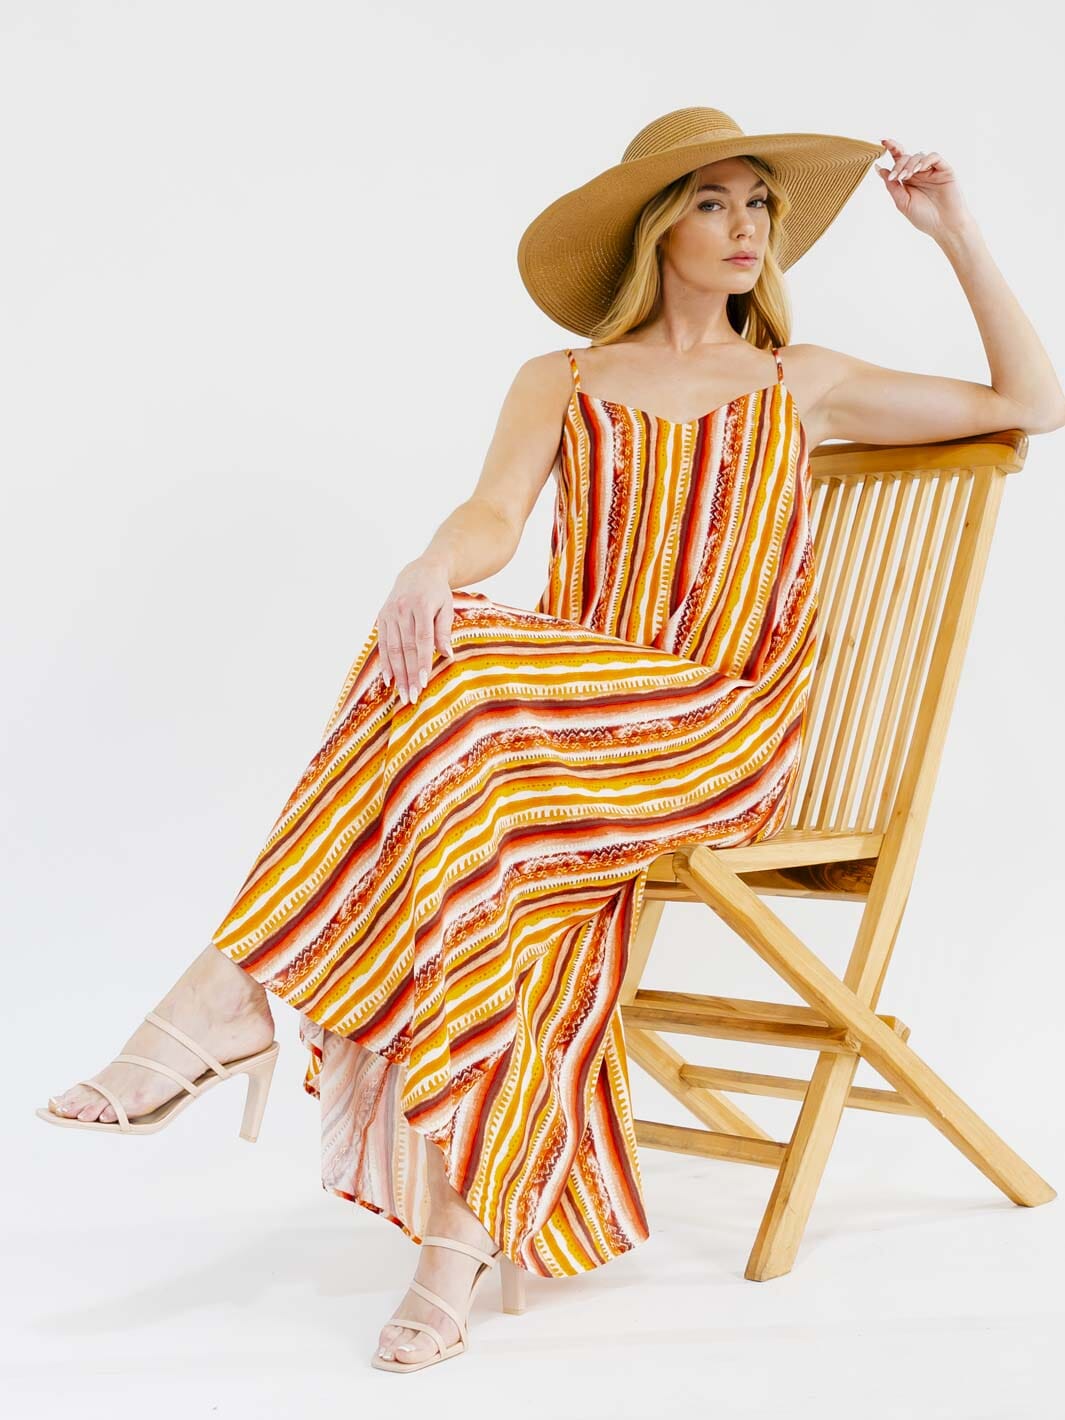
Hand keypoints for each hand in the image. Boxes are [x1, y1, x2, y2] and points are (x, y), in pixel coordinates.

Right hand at [375, 557, 453, 704]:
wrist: (418, 572)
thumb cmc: (437, 593)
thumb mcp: (446, 607)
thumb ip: (444, 630)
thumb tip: (446, 655)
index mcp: (420, 606)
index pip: (421, 639)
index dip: (422, 662)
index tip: (423, 682)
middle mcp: (401, 609)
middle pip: (405, 648)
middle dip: (409, 674)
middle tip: (412, 696)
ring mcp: (389, 614)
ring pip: (392, 649)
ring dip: (397, 674)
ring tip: (403, 693)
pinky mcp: (381, 617)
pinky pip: (383, 644)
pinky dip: (385, 663)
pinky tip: (388, 679)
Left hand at [874, 138, 973, 240]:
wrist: (944, 226)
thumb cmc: (924, 217)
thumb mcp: (902, 202)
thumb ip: (891, 185)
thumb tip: (878, 169)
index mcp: (908, 180)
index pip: (898, 160)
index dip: (891, 148)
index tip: (882, 142)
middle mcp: (919, 173)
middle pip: (906, 157)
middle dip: (898, 164)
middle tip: (896, 176)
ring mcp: (932, 170)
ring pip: (918, 156)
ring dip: (910, 164)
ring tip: (906, 176)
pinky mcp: (944, 169)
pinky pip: (934, 157)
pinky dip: (925, 160)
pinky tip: (919, 169)